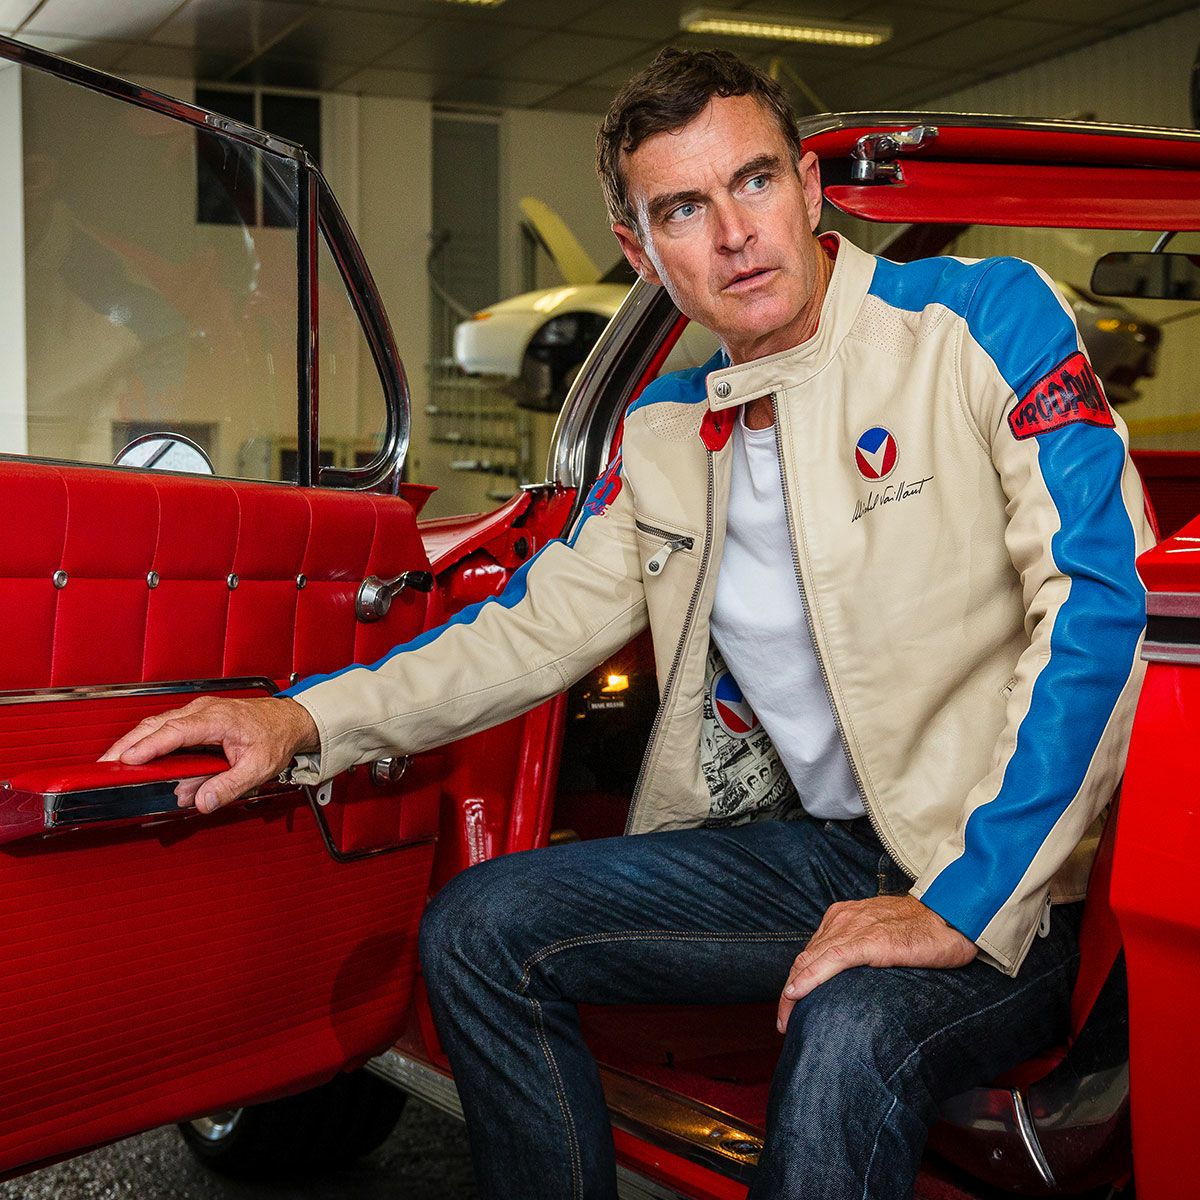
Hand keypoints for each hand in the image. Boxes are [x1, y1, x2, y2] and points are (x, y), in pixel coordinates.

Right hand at [99, 696, 319, 814]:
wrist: (289, 720)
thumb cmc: (275, 736)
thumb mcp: (258, 767)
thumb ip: (229, 786)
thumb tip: (202, 802)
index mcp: (217, 718)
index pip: (174, 731)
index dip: (148, 747)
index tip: (127, 761)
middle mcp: (203, 711)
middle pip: (155, 726)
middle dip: (127, 745)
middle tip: (105, 767)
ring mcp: (198, 714)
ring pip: (158, 728)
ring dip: (139, 748)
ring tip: (120, 771)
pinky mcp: (197, 721)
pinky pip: (169, 734)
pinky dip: (155, 749)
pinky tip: (154, 771)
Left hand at [776, 894, 975, 1032]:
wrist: (953, 915)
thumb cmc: (924, 929)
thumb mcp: (884, 937)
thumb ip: (863, 951)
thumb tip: (852, 980)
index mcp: (844, 918)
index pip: (812, 953)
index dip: (797, 980)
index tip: (790, 1006)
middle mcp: (842, 920)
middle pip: (804, 959)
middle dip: (789, 992)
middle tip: (783, 1022)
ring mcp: (854, 928)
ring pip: (811, 960)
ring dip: (793, 992)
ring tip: (785, 1019)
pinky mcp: (869, 941)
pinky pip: (831, 961)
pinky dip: (810, 978)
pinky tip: (797, 993)